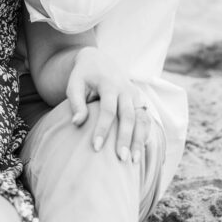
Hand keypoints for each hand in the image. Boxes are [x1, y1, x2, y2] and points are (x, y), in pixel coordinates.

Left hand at [66, 46, 151, 163]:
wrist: (99, 61)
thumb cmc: (83, 76)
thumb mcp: (74, 84)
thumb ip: (76, 103)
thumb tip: (77, 123)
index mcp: (109, 84)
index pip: (108, 110)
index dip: (102, 129)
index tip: (95, 147)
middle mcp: (126, 90)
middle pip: (129, 116)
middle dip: (125, 138)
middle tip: (121, 159)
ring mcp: (135, 95)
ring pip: (142, 119)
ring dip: (139, 140)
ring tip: (133, 161)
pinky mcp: (140, 101)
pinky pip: (146, 119)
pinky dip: (145, 135)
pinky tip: (140, 151)